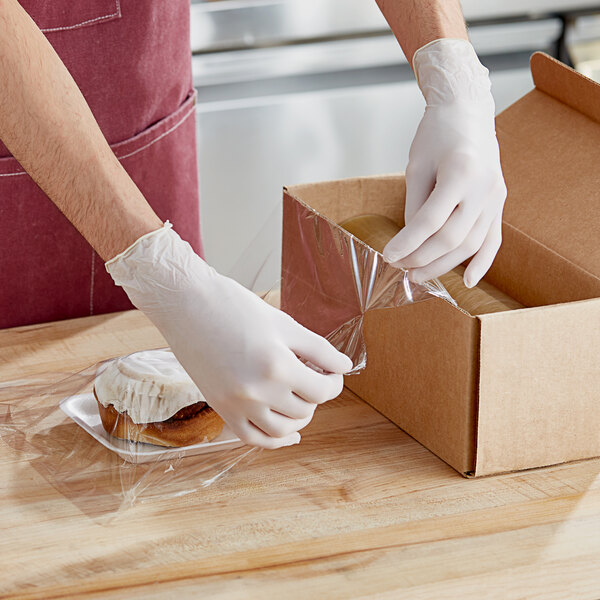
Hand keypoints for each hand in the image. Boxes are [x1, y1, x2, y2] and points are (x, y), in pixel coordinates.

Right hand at [106, 224, 352, 448]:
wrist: (187, 305)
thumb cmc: (236, 307)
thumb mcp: (283, 323)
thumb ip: (318, 348)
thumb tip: (344, 366)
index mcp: (276, 366)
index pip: (323, 390)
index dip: (335, 382)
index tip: (333, 372)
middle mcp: (257, 392)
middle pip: (306, 409)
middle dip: (317, 395)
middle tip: (315, 377)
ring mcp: (237, 405)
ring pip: (283, 430)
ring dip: (301, 418)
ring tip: (302, 399)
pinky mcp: (221, 410)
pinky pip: (254, 439)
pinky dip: (276, 441)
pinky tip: (291, 435)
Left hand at [383, 39, 506, 287]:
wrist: (468, 111)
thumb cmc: (437, 135)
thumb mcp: (417, 166)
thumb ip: (414, 205)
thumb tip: (410, 243)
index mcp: (460, 172)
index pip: (430, 221)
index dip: (407, 243)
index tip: (388, 256)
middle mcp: (484, 187)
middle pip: (452, 238)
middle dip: (423, 258)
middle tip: (401, 268)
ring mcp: (496, 196)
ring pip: (472, 244)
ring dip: (444, 265)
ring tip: (420, 275)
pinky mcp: (499, 202)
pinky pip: (493, 239)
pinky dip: (482, 262)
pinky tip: (468, 281)